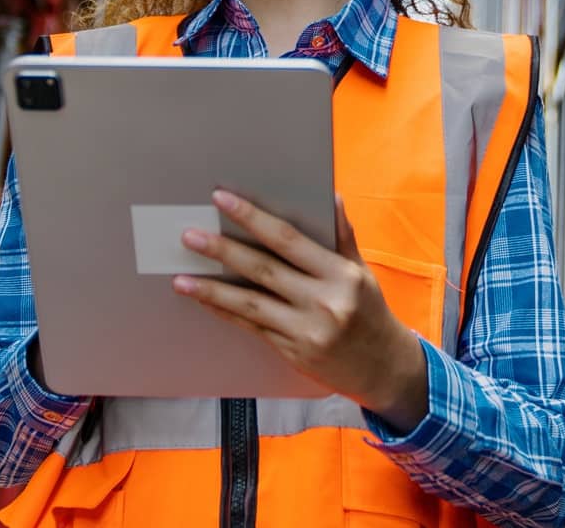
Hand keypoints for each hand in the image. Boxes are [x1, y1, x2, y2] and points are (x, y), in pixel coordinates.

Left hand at [173, 190, 430, 431]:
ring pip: (251, 304)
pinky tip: (205, 301)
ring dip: (213, 290)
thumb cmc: (370, 312)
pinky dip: (227, 313)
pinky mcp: (293, 352)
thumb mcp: (362, 272)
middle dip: (223, 251)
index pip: (289, 240)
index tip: (223, 201)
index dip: (253, 218)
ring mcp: (306, 330)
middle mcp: (323, 301)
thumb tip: (331, 197)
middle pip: (263, 270)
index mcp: (340, 274)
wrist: (383, 368)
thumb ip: (343, 236)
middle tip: (190, 236)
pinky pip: (252, 327)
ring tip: (182, 278)